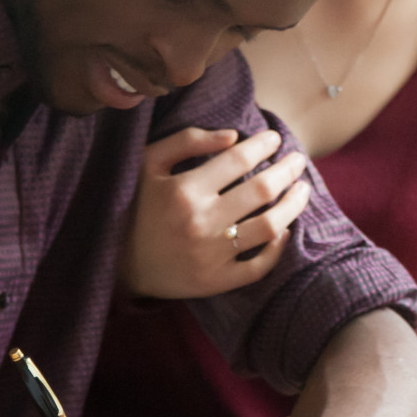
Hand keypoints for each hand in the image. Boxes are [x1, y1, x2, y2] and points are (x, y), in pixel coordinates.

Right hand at [121, 127, 312, 298]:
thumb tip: (234, 135)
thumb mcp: (147, 164)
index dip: (263, 145)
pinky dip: (278, 248)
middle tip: (298, 159)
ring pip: (270, 227)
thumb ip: (187, 141)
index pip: (239, 159)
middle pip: (262, 191)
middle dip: (287, 169)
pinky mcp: (215, 282)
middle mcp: (201, 222)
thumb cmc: (133, 205)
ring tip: (302, 189)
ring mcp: (210, 255)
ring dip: (294, 205)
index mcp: (183, 190)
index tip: (275, 138)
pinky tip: (285, 230)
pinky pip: (259, 266)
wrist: (113, 262)